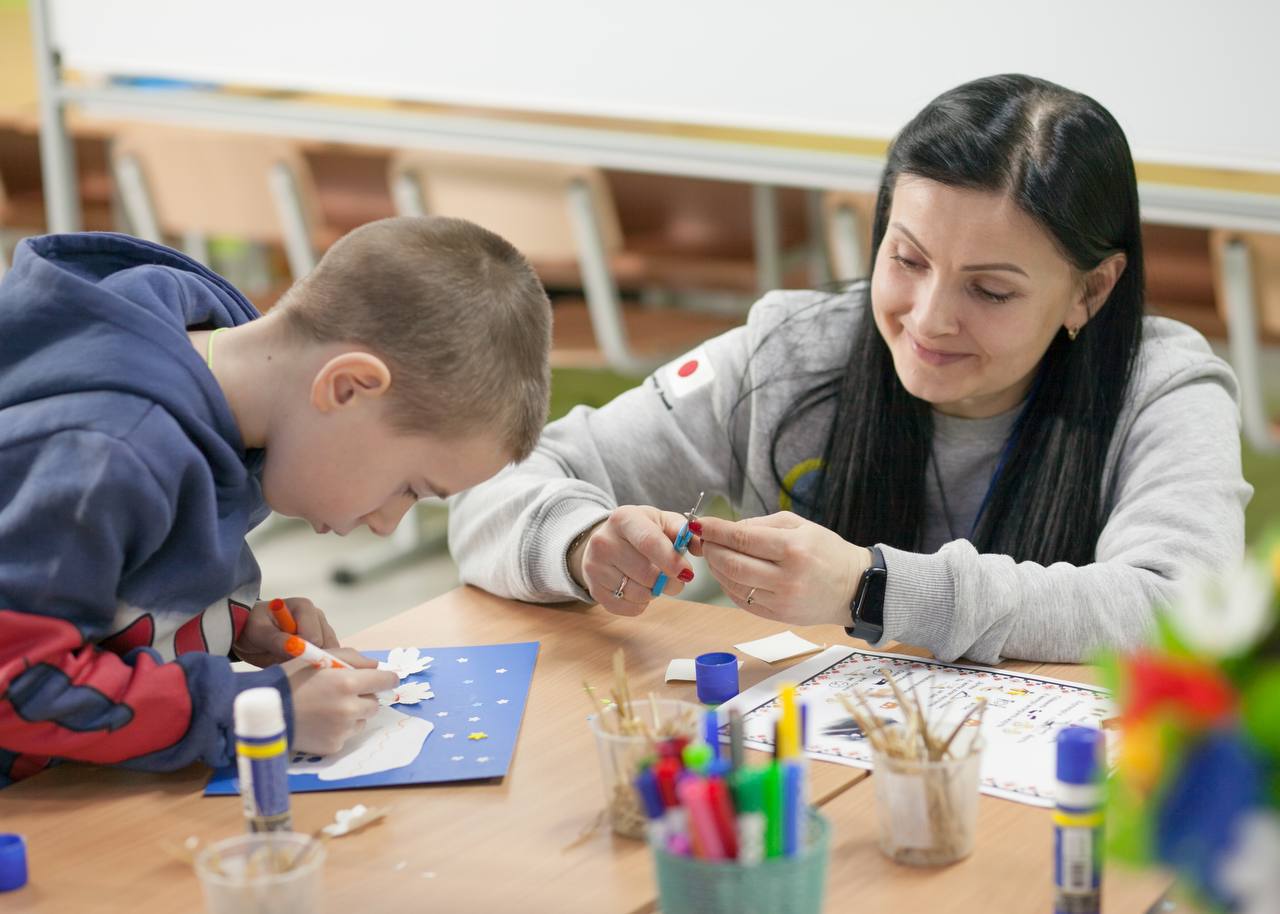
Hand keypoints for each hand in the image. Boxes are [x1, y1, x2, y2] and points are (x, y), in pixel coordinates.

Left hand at [234, 597, 371, 668]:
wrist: (249, 632)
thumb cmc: (253, 627)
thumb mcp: (259, 633)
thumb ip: (278, 640)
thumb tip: (296, 648)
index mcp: (304, 608)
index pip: (315, 638)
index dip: (303, 653)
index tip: (286, 661)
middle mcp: (317, 617)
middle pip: (326, 646)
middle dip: (310, 659)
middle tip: (286, 663)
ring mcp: (322, 630)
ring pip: (328, 654)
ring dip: (311, 663)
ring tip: (289, 662)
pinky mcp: (323, 643)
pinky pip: (325, 659)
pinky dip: (314, 666)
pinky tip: (297, 665)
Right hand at [285, 658, 399, 754]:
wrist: (265, 712)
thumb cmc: (291, 679)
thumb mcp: (320, 657)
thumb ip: (352, 657)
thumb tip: (375, 666)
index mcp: (347, 683)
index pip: (385, 681)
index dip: (387, 679)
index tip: (386, 679)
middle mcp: (349, 708)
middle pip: (375, 703)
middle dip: (365, 696)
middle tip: (344, 693)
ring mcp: (342, 730)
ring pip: (362, 720)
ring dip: (354, 713)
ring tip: (329, 708)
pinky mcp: (334, 746)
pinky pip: (347, 735)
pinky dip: (340, 728)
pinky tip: (321, 722)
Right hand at [568, 506, 700, 616]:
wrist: (605, 541)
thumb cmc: (641, 531)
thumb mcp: (661, 521)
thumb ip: (683, 531)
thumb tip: (700, 546)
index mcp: (624, 518)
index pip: (649, 542)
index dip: (671, 560)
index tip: (687, 573)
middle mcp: (603, 541)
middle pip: (646, 573)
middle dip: (669, 581)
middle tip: (677, 579)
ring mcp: (594, 566)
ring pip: (638, 593)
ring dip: (655, 592)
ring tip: (655, 580)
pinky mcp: (593, 589)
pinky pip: (627, 607)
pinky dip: (641, 604)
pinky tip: (640, 588)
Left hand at [697, 511, 870, 626]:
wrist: (855, 587)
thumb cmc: (827, 552)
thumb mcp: (801, 526)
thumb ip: (762, 524)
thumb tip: (729, 529)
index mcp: (793, 549)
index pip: (742, 538)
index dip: (716, 530)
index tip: (700, 523)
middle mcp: (787, 577)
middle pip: (732, 564)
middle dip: (711, 550)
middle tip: (704, 540)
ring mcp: (782, 600)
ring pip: (733, 584)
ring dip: (716, 569)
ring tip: (714, 556)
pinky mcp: (778, 617)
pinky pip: (742, 601)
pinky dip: (728, 586)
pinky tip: (727, 574)